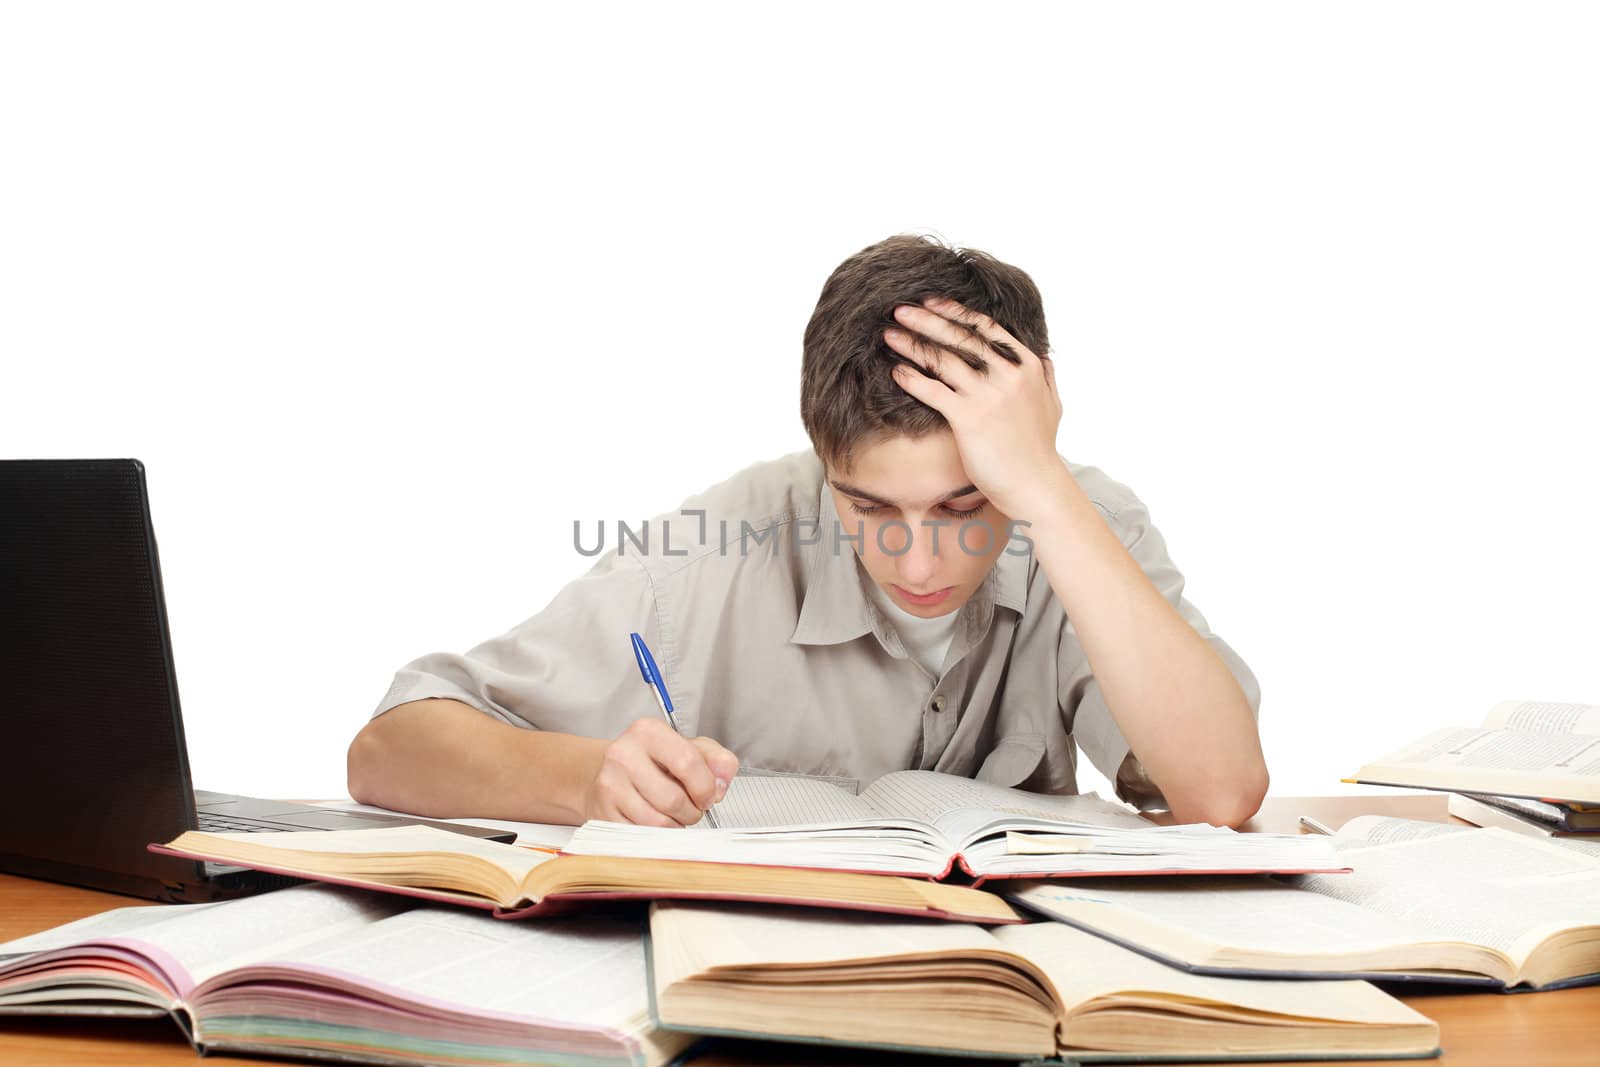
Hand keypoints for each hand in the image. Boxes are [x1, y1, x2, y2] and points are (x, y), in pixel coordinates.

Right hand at [582, 717, 738, 827]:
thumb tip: (721, 783)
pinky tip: (654, 820)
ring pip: (657, 822)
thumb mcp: (691, 749)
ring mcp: (608, 785)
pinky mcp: (601, 813)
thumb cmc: (656, 762)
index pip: (688, 762)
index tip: (708, 796)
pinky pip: (641, 835)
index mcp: (648, 732)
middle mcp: (623, 754)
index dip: (705, 787)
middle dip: (691, 812)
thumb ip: (717, 760)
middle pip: (673, 799)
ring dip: (675, 825)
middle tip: (691, 808)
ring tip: (673, 814)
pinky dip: (656, 835)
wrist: (610, 773)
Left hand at [884, 296, 1067, 519]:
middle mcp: (1007, 374)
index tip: (932, 303)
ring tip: (889, 335)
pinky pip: (933, 391)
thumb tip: (1043, 356)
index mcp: (1026, 365)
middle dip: (926, 320)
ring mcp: (988, 395)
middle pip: (960, 337)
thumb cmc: (1040, 449)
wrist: (1035, 485)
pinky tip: (895, 372)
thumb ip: (1045, 376)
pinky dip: (912, 379)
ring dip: (912, 344)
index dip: (956, 313)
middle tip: (899, 308)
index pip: (986, 327)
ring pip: (943, 360)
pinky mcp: (969, 419)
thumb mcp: (1052, 404)